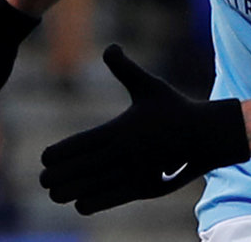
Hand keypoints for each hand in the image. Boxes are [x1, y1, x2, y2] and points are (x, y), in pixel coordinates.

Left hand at [39, 44, 248, 214]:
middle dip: (60, 176)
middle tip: (43, 180)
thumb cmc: (174, 108)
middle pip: (83, 169)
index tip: (44, 158)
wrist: (207, 136)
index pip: (82, 145)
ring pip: (96, 187)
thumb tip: (110, 47)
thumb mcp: (149, 85)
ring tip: (55, 193)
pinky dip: (95, 202)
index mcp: (122, 129)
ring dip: (73, 191)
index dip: (61, 154)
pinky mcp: (146, 187)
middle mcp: (126, 153)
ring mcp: (136, 173)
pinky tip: (80, 203)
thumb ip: (125, 68)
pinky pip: (114, 198)